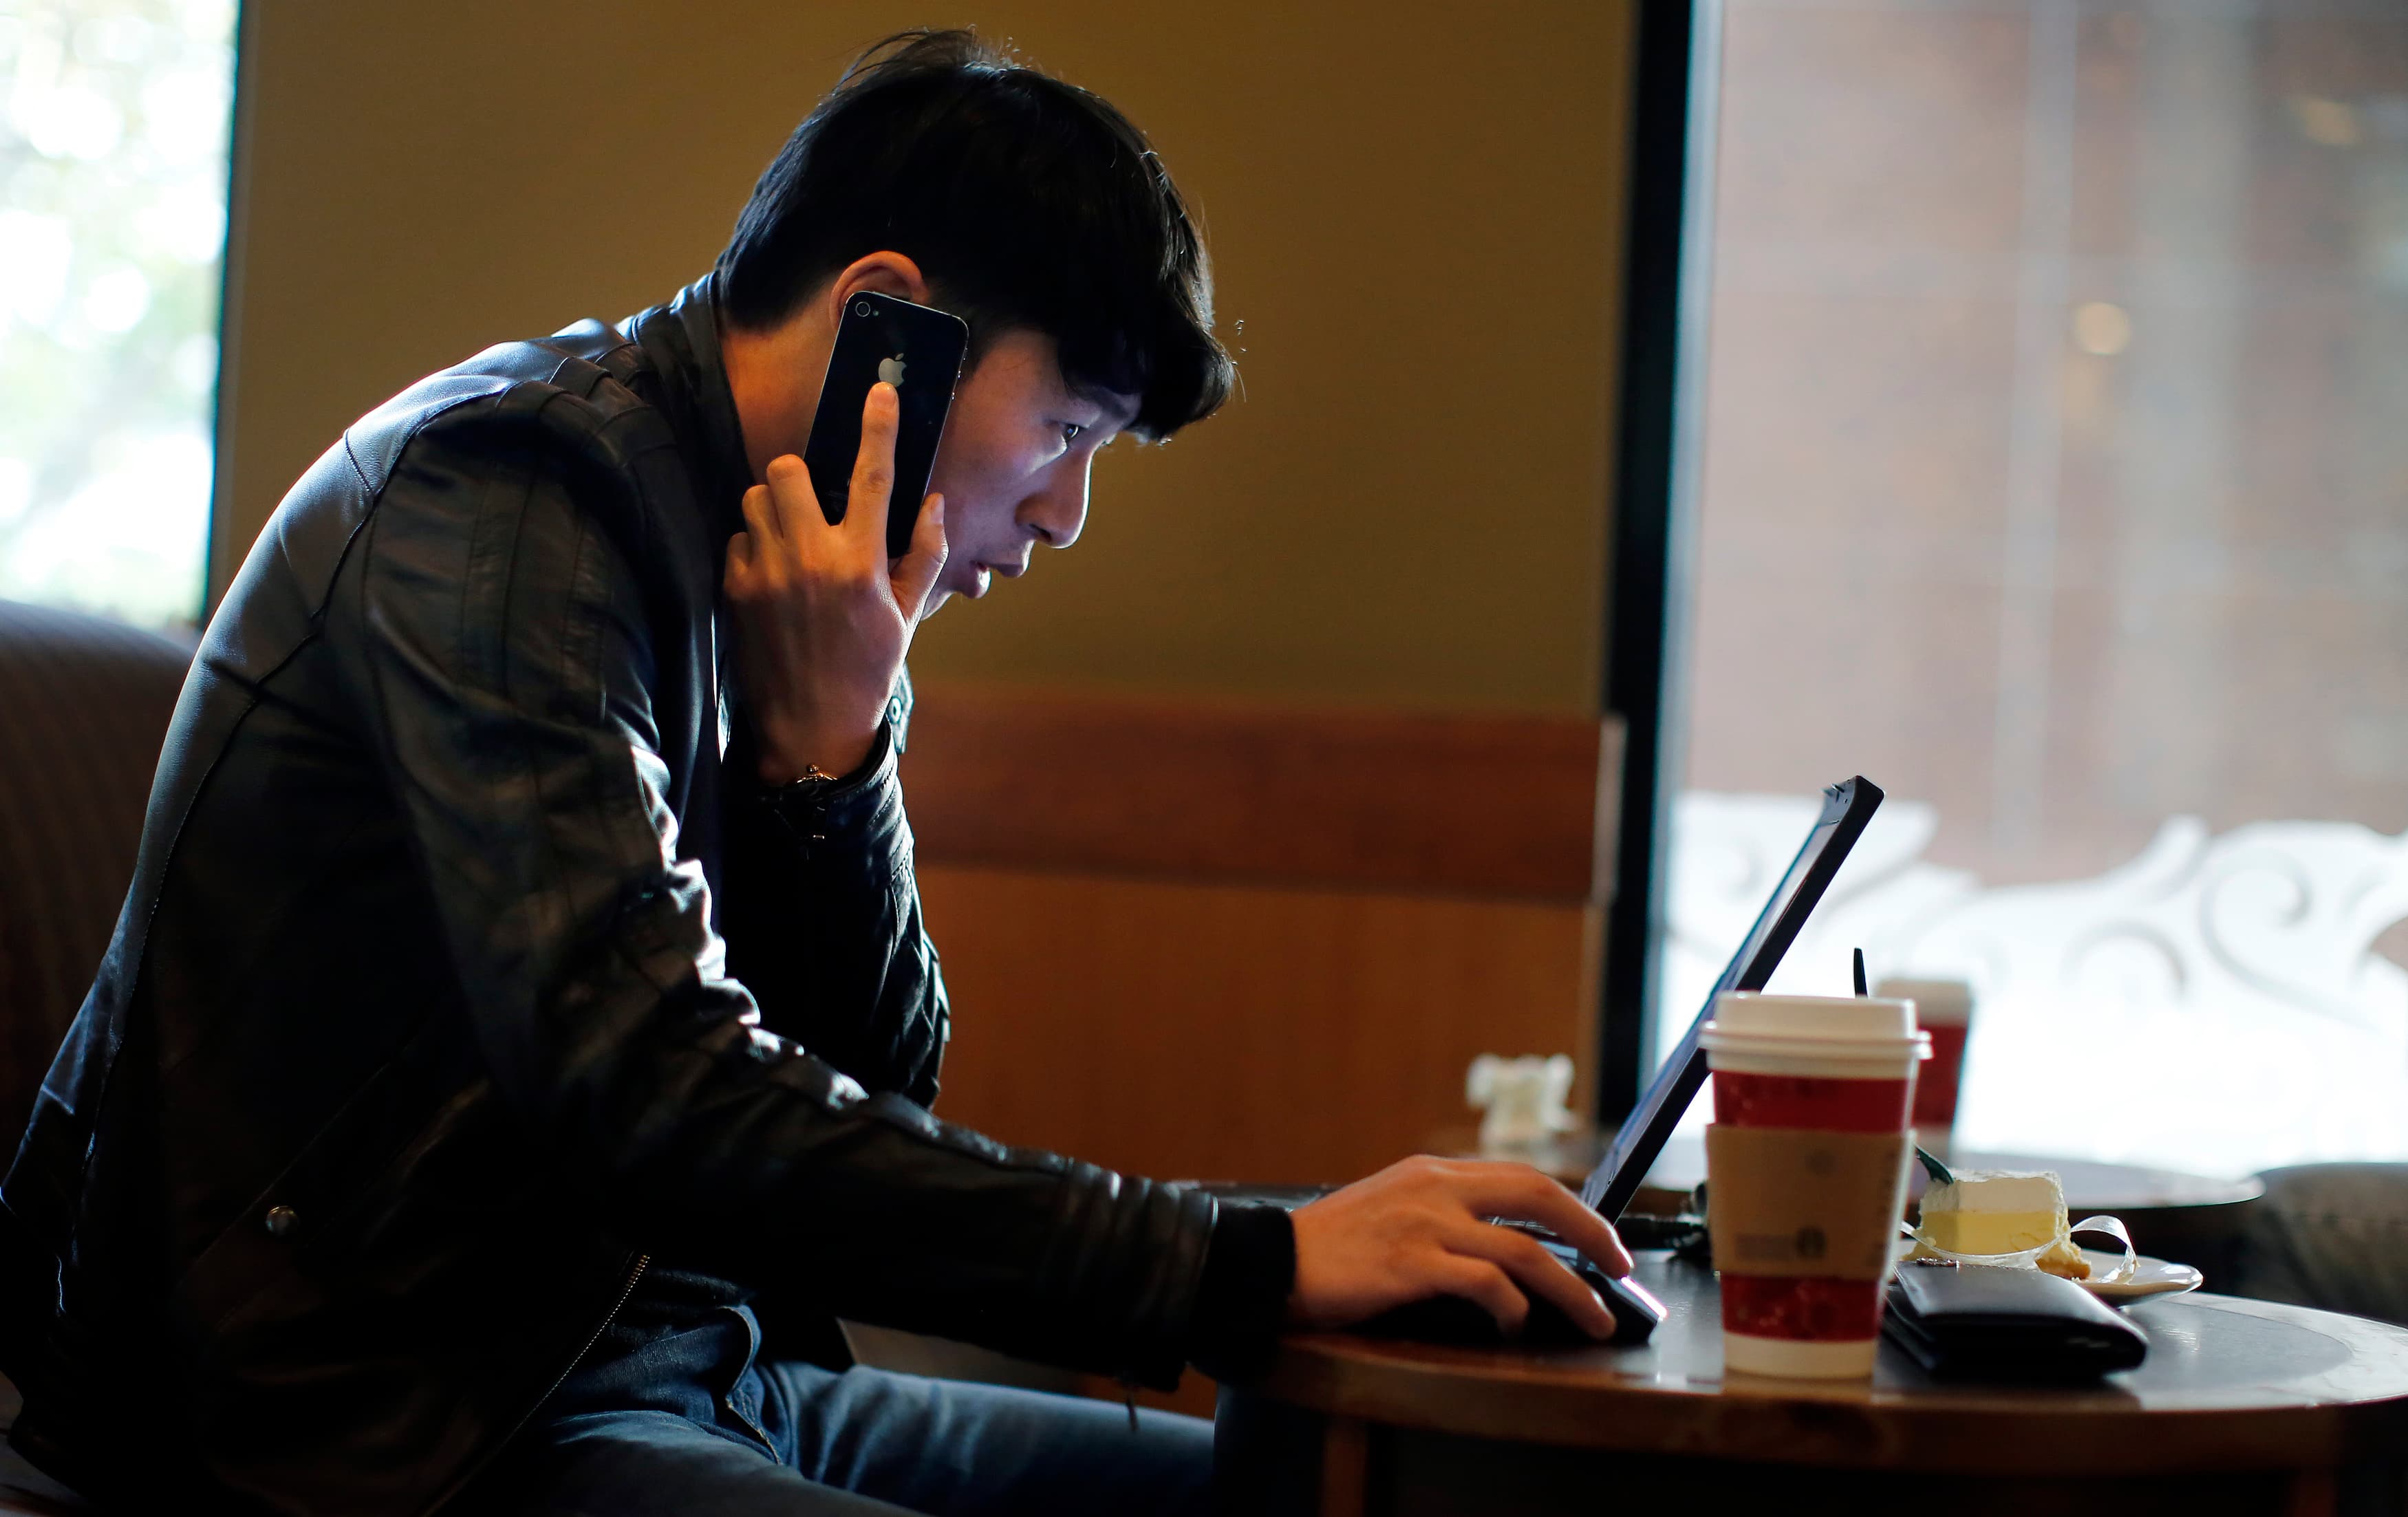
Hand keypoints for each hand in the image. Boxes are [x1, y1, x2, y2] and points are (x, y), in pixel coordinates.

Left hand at [724, 382, 947, 781]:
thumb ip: (923, 553)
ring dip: (773, 507)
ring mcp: (767, 573)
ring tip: (791, 539)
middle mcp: (811, 559)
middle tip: (811, 502)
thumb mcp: (909, 613)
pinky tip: (771, 573)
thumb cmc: (868, 668)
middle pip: (786, 470)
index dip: (878, 427)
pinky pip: (737, 537)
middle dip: (797, 475)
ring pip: (754, 498)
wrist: (811, 727)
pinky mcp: (735, 590)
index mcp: (861, 562)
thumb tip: (932, 502)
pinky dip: (753, 545)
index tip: (879, 392)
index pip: (873, 476)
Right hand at [1287, 1156, 1633, 1338]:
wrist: (1272, 1261)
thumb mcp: (1392, 1208)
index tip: (1598, 1235)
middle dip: (1592, 1232)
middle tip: (1620, 1266)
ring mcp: (1425, 1224)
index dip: (1572, 1206)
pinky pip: (1484, 1284)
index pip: (1523, 1177)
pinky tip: (1517, 1326)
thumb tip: (1503, 1247)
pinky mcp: (1411, 1263)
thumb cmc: (1331, 1247)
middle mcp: (1436, 1188)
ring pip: (1525, 1250)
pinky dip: (1512, 1308)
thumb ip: (1443, 1214)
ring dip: (1571, 1288)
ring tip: (1592, 1317)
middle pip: (1539, 1198)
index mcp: (1433, 1173)